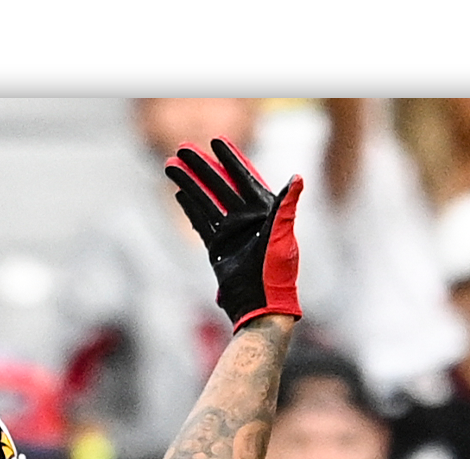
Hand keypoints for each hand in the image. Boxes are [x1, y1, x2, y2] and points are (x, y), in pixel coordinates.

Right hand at [165, 137, 302, 327]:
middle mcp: (247, 218)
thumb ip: (286, 206)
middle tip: (184, 148)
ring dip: (190, 184)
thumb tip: (297, 177)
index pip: (243, 176)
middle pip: (219, 184)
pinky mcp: (218, 248)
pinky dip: (190, 208)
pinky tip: (180, 193)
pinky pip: (201, 222)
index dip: (230, 158)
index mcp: (264, 210)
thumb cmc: (276, 272)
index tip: (215, 141)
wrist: (260, 305)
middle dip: (202, 166)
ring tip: (172, 166)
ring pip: (206, 201)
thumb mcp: (282, 235)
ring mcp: (231, 232)